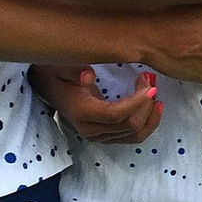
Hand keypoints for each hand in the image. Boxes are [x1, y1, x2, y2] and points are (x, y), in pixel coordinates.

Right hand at [31, 65, 161, 143]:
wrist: (47, 85)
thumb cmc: (56, 72)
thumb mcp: (61, 64)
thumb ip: (74, 69)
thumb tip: (89, 75)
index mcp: (81, 111)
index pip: (115, 114)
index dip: (136, 102)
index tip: (149, 84)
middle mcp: (90, 129)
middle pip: (128, 126)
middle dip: (145, 104)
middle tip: (149, 80)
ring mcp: (98, 135)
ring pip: (134, 135)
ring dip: (150, 114)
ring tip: (155, 92)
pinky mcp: (105, 135)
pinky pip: (132, 136)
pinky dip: (147, 124)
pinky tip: (155, 107)